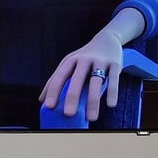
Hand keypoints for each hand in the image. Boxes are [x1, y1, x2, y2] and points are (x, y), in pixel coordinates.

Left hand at [38, 6, 146, 122]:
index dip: (53, 91)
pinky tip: (110, 105)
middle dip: (72, 97)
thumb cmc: (85, 57)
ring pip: (96, 82)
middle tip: (68, 114)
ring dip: (93, 100)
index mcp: (71, 60)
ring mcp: (100, 61)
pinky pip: (114, 79)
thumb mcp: (69, 63)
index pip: (60, 76)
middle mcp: (84, 59)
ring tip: (92, 117)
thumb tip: (42, 100)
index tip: (49, 106)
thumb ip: (57, 79)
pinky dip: (112, 92)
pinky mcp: (115, 64)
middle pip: (77, 79)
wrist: (107, 39)